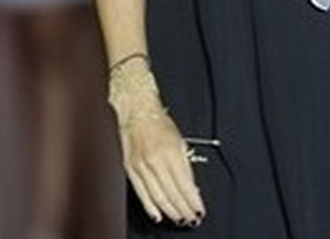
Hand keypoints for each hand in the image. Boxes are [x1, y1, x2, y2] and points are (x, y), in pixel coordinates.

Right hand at [115, 100, 205, 228]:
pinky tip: (159, 215)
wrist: (136, 111)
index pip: (185, 184)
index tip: (200, 210)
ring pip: (158, 196)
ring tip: (180, 219)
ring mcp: (141, 166)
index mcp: (171, 152)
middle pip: (172, 194)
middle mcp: (155, 161)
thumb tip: (191, 188)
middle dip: (184, 209)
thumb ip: (185, 165)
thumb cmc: (159, 123)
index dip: (193, 201)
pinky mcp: (130, 169)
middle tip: (192, 219)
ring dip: (170, 211)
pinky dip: (151, 206)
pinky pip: (141, 193)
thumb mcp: (180, 141)